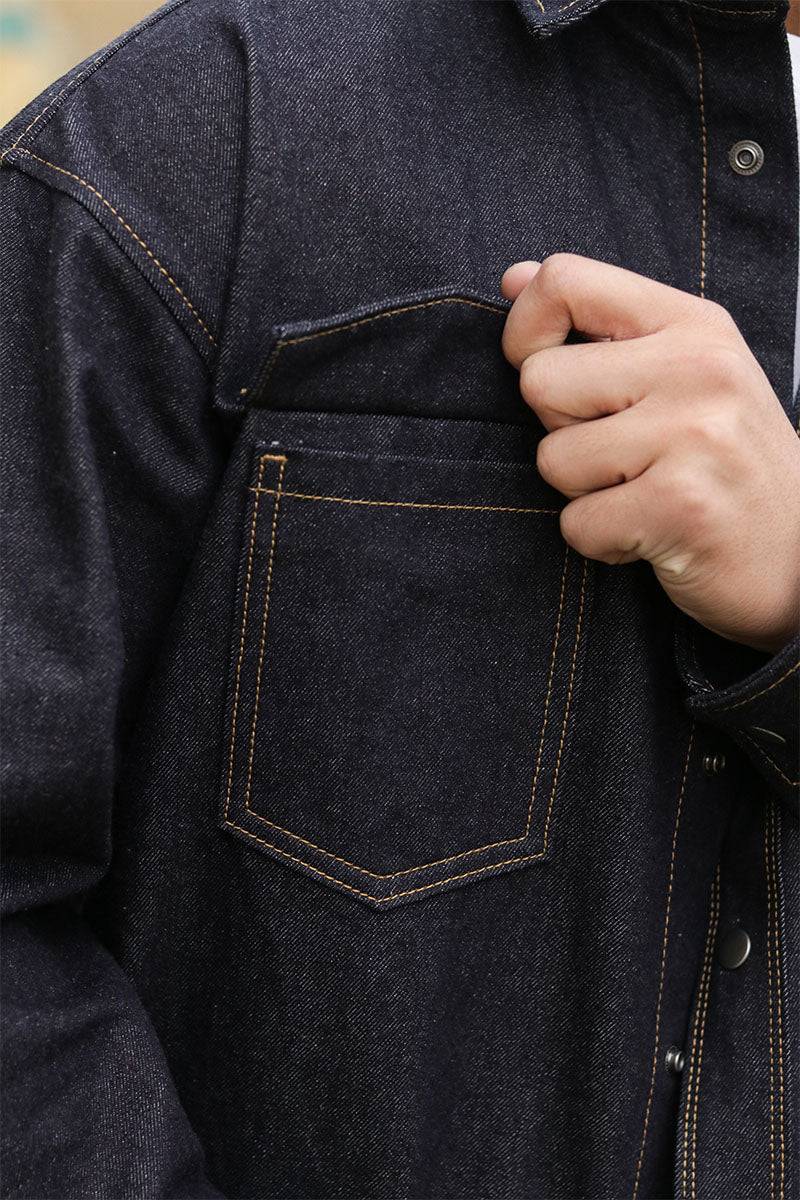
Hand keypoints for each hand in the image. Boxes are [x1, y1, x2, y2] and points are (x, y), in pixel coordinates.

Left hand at [501, 254, 799, 653]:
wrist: (798, 557)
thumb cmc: (723, 464)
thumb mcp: (679, 372)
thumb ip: (598, 323)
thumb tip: (514, 278)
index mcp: (693, 324)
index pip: (564, 280)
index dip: (526, 331)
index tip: (545, 369)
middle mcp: (699, 368)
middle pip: (540, 381)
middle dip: (560, 430)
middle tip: (622, 454)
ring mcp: (695, 435)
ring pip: (552, 459)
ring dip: (583, 492)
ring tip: (643, 492)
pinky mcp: (681, 505)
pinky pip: (576, 523)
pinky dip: (601, 542)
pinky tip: (651, 533)